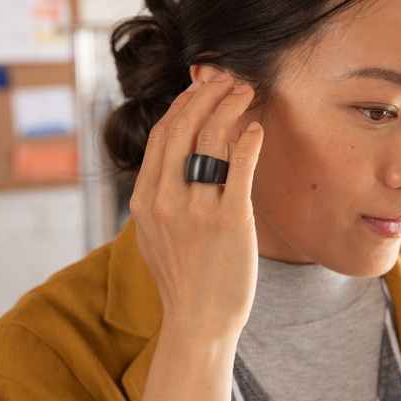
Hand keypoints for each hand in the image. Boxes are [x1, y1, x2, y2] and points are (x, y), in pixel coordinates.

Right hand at [129, 72, 262, 339]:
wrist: (198, 321)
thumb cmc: (181, 278)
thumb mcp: (153, 235)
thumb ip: (157, 196)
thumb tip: (174, 159)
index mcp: (144, 201)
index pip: (161, 137)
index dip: (182, 105)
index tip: (198, 88)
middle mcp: (165, 201)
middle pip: (183, 129)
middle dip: (205, 95)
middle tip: (225, 78)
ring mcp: (196, 211)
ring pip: (210, 141)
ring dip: (228, 108)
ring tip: (244, 92)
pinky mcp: (229, 222)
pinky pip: (238, 169)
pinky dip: (248, 142)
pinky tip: (256, 128)